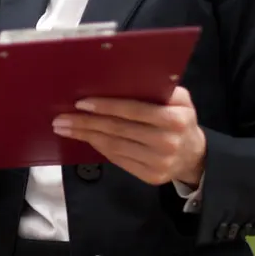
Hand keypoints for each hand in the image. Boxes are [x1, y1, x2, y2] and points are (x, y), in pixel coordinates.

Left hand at [52, 86, 205, 186]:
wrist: (194, 156)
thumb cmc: (180, 120)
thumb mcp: (180, 100)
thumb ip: (159, 88)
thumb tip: (126, 78)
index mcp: (175, 119)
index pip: (133, 110)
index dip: (105, 106)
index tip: (81, 103)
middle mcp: (167, 142)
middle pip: (118, 130)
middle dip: (85, 123)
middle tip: (61, 118)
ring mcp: (158, 162)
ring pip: (113, 146)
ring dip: (85, 136)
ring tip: (65, 128)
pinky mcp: (150, 176)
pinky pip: (117, 159)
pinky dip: (98, 147)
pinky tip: (86, 138)